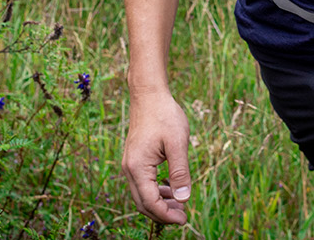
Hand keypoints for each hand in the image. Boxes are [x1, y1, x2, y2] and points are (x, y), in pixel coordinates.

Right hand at [121, 90, 192, 223]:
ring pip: (142, 195)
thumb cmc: (164, 115)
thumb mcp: (177, 143)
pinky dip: (156, 191)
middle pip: (143, 203)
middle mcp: (129, 169)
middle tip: (184, 216)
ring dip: (160, 204)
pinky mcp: (135, 160)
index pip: (150, 202)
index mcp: (138, 167)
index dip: (167, 215)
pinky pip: (143, 184)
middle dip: (163, 213)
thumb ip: (180, 172)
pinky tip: (171, 189)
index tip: (184, 219)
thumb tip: (184, 198)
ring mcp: (130, 164)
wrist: (149, 95)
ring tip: (180, 204)